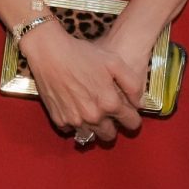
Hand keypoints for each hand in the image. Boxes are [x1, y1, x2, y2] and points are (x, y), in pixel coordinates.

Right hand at [20, 19, 143, 145]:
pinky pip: (72, 130)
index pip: (132, 124)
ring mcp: (75, 120)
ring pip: (91, 136)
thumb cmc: (83, 54)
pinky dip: (76, 123)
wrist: (49, 52)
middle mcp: (93, 117)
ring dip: (94, 128)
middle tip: (108, 113)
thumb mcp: (114, 62)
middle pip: (110, 135)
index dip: (133, 118)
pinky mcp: (59, 120)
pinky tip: (75, 108)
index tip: (128, 112)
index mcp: (110, 103)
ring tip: (91, 112)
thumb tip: (139, 104)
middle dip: (113, 126)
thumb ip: (132, 85)